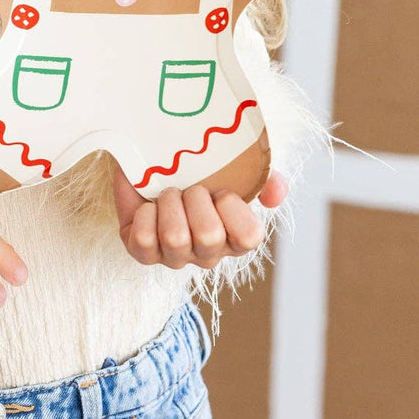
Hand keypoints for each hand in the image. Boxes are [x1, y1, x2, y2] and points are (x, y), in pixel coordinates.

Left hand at [112, 166, 288, 269]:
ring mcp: (174, 256)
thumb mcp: (233, 167)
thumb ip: (263, 178)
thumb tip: (275, 194)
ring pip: (175, 239)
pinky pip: (144, 241)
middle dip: (196, 200)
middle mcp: (207, 252)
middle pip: (209, 236)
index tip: (221, 191)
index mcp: (235, 235)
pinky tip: (147, 206)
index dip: (232, 209)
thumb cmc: (195, 171)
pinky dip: (144, 216)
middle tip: (189, 188)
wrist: (149, 161)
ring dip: (169, 205)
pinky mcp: (143, 253)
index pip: (249, 236)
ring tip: (168, 194)